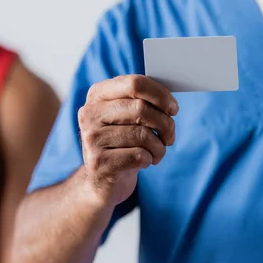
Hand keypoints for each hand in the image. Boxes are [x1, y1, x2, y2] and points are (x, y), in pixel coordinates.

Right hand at [78, 75, 178, 206]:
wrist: (102, 178)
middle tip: (169, 136)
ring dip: (159, 147)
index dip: (160, 95)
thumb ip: (141, 102)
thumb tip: (169, 102)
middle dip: (165, 124)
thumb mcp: (127, 117)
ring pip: (143, 135)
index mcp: (98, 94)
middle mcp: (90, 113)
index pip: (135, 83)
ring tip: (157, 152)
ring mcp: (91, 138)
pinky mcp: (98, 162)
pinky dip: (150, 159)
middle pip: (141, 109)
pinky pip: (139, 155)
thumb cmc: (122, 142)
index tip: (173, 108)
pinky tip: (145, 161)